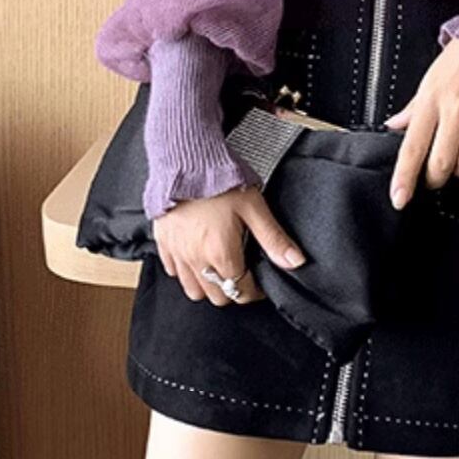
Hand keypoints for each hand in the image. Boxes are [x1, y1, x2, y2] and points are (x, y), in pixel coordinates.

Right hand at [153, 184, 306, 305]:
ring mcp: (177, 253)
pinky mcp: (163, 243)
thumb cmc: (220, 180)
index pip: (242, 291)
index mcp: (221, 253)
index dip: (256, 291)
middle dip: (234, 290)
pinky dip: (187, 272)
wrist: (186, 160)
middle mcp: (196, 260)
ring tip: (221, 268)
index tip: (262, 282)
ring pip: (193, 291)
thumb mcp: (254, 207)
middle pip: (218, 297)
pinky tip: (198, 256)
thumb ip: (274, 238)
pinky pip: (173, 272)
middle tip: (244, 272)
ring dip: (209, 286)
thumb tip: (295, 261)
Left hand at [383, 37, 458, 209]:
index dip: (404, 177)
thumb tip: (393, 126)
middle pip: (441, 162)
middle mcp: (453, 111)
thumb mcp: (429, 81)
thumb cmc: (458, 61)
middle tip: (434, 176)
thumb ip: (413, 108)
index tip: (399, 199)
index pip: (411, 147)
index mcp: (430, 102)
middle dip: (435, 178)